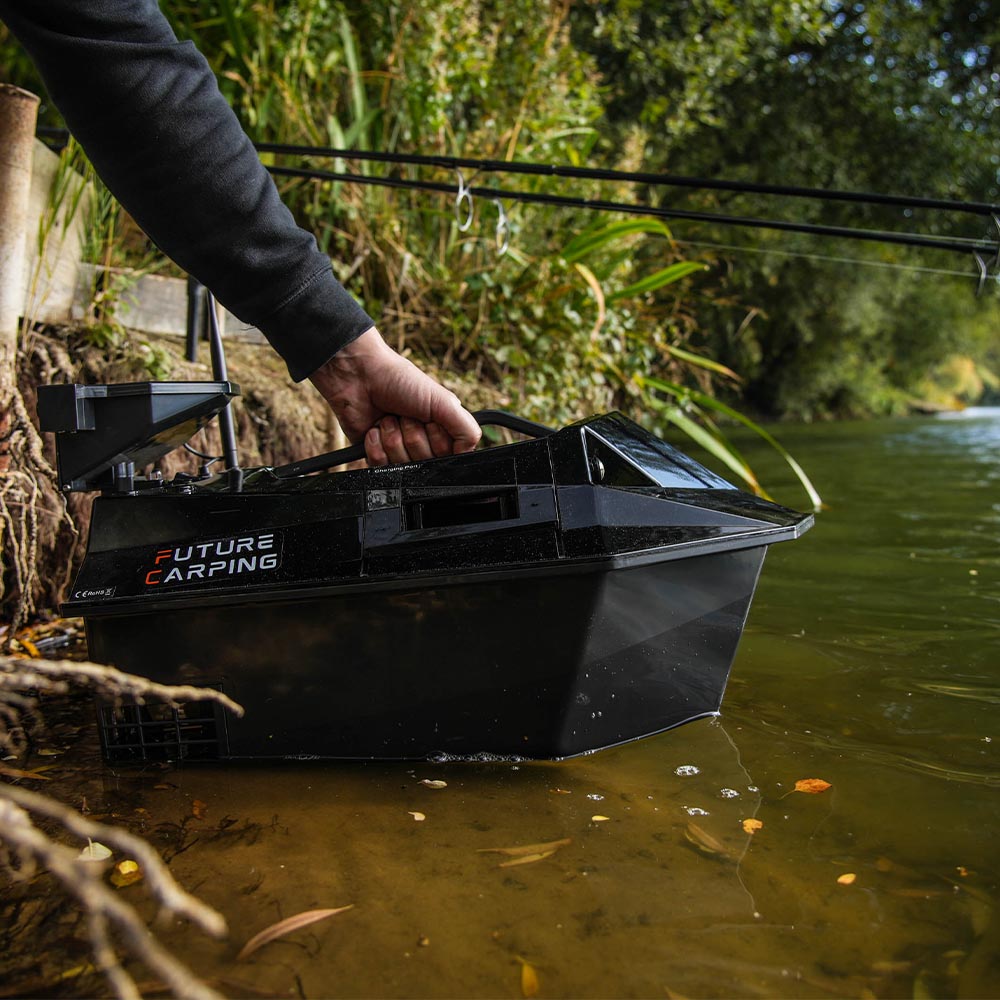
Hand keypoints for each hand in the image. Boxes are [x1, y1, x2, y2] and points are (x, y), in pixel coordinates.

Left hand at [308, 326, 481, 465]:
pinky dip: (376, 445)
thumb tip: (469, 453)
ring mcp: (398, 449)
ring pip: (402, 466)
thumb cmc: (401, 381)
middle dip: (413, 436)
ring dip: (393, 437)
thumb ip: (466, 429)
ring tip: (388, 417)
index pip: (449, 457)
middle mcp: (422, 441)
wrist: (359, 375)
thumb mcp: (444, 401)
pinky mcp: (375, 454)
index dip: (437, 440)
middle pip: (425, 463)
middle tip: (406, 415)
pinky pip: (380, 466)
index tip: (429, 420)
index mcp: (441, 430)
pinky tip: (375, 427)